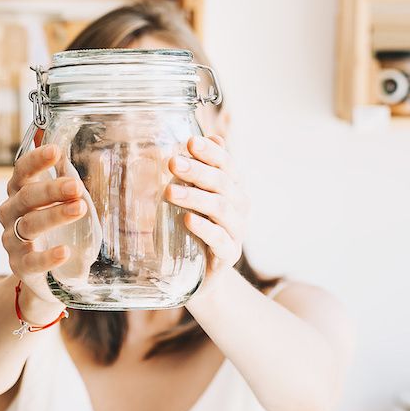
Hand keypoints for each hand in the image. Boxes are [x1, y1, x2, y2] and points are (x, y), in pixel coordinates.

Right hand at [0, 144, 88, 307]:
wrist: (49, 277)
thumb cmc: (57, 232)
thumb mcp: (61, 205)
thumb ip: (65, 181)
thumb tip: (74, 151)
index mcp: (18, 194)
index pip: (21, 173)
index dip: (36, 161)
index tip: (55, 151)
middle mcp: (10, 215)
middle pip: (26, 197)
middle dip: (51, 189)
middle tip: (76, 186)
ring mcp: (12, 242)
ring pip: (29, 225)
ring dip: (54, 215)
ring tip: (80, 209)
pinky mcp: (20, 267)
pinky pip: (32, 261)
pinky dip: (48, 256)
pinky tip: (65, 251)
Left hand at [165, 135, 249, 288]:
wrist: (199, 273)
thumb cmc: (193, 228)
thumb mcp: (193, 197)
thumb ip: (198, 172)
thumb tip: (206, 137)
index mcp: (233, 189)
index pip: (227, 164)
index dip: (211, 152)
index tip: (190, 142)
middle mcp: (240, 207)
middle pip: (223, 184)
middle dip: (197, 171)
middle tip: (173, 162)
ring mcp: (237, 232)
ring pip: (221, 209)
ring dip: (195, 197)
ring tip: (169, 192)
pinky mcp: (228, 255)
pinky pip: (219, 239)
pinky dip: (204, 228)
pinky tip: (187, 220)